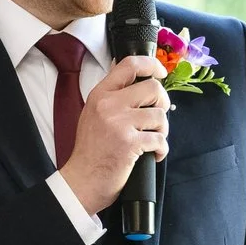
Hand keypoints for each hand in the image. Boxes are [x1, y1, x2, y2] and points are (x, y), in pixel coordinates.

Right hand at [58, 54, 168, 212]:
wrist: (82, 180)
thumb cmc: (90, 151)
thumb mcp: (93, 114)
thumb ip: (112, 97)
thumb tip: (136, 79)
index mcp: (100, 95)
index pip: (129, 65)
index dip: (151, 65)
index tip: (160, 72)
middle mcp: (109, 105)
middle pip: (153, 88)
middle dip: (163, 103)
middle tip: (157, 117)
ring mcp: (119, 123)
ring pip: (160, 115)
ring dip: (162, 130)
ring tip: (153, 139)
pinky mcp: (130, 143)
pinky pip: (159, 139)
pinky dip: (161, 149)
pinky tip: (153, 154)